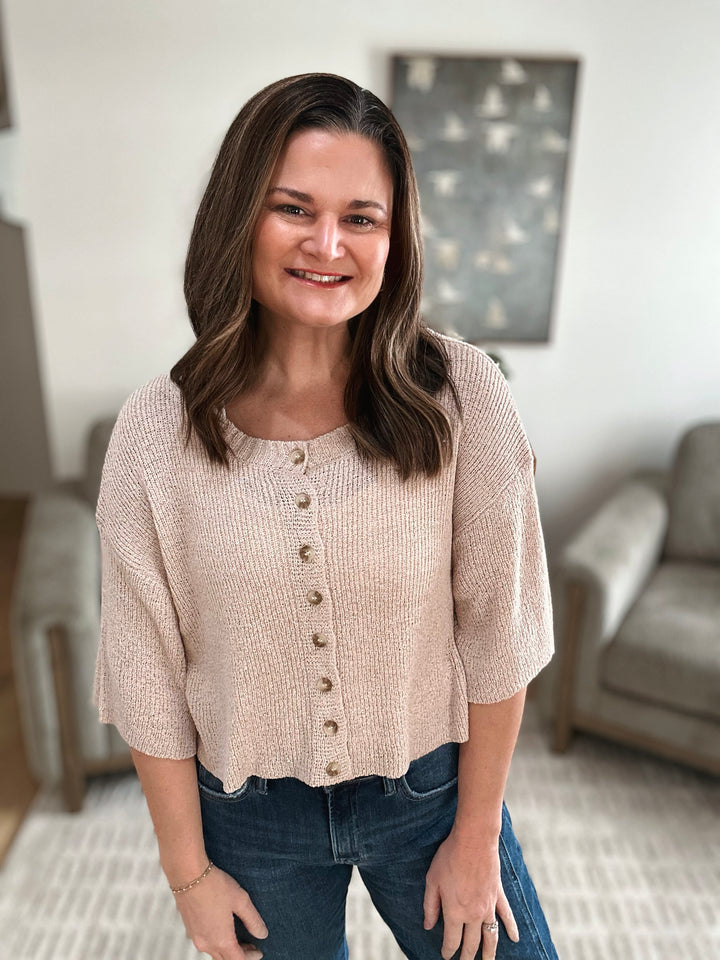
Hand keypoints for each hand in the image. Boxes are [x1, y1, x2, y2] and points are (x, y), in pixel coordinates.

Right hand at [173, 863, 268, 958]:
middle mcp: (206, 943)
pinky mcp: (189, 928)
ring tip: (238, 937)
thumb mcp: (241, 900)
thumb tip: (262, 934)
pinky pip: (205, 942)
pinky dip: (216, 942)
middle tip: (251, 946)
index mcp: (221, 940)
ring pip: (214, 952)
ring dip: (227, 949)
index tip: (258, 951)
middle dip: (239, 955)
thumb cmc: (214, 885)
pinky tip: (221, 928)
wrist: (187, 874)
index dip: (250, 958)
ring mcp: (195, 937)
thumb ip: (253, 920)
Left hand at [423, 830, 519, 959]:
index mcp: (455, 912)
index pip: (452, 941)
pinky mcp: (498, 895)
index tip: (445, 956)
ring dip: (489, 953)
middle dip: (466, 956)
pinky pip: (506, 916)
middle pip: (471, 943)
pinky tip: (515, 938)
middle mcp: (473, 914)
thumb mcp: (432, 881)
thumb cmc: (449, 858)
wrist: (473, 840)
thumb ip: (430, 906)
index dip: (448, 951)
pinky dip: (511, 928)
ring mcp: (488, 906)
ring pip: (490, 937)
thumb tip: (428, 926)